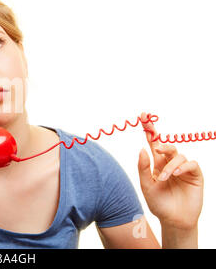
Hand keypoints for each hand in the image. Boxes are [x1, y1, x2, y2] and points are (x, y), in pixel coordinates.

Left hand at [137, 112, 203, 229]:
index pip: (153, 144)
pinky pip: (191, 164)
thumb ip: (143, 168)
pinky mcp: (195, 175)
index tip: (143, 116)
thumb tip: (142, 148)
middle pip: (166, 144)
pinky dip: (183, 167)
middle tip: (156, 147)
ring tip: (163, 178)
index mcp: (157, 164)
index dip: (149, 130)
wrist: (174, 220)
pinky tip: (176, 174)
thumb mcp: (146, 186)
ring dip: (170, 165)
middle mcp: (170, 163)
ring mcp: (183, 169)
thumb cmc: (159, 203)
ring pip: (178, 155)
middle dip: (161, 142)